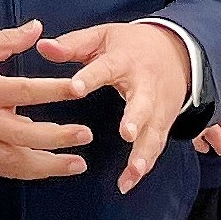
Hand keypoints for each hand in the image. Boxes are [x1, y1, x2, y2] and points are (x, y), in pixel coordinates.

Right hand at [0, 21, 93, 179]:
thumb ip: (8, 40)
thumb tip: (37, 27)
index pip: (27, 91)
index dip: (55, 90)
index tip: (79, 89)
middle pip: (27, 135)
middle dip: (58, 137)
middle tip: (86, 134)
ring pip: (19, 161)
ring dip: (51, 166)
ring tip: (78, 165)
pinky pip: (7, 170)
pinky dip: (31, 174)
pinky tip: (53, 171)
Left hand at [40, 21, 192, 193]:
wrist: (177, 51)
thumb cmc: (131, 46)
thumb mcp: (103, 37)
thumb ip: (72, 45)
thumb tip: (43, 47)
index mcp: (124, 61)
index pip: (106, 68)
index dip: (91, 77)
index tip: (75, 88)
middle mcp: (145, 86)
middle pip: (143, 103)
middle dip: (136, 119)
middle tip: (127, 134)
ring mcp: (157, 107)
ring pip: (153, 132)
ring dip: (144, 153)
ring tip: (133, 172)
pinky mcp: (163, 123)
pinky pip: (156, 146)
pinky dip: (145, 165)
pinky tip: (129, 182)